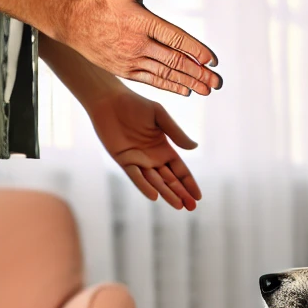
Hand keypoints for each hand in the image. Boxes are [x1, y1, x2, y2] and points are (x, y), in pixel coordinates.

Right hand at [61, 0, 221, 96]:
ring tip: (206, 90)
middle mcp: (139, 44)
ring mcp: (132, 60)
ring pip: (166, 74)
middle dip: (199, 73)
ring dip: (189, 83)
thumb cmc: (102, 2)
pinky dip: (170, 86)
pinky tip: (185, 90)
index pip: (176, 39)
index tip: (212, 60)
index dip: (196, 50)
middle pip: (175, 61)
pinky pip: (153, 80)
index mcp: (143, 23)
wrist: (74, 23)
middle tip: (217, 82)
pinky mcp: (126, 71)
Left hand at [88, 88, 201, 210]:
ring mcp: (138, 161)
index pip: (180, 170)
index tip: (198, 197)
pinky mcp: (124, 160)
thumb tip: (194, 147)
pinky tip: (155, 196)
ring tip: (179, 206)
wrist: (109, 100)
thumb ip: (176, 132)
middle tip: (192, 207)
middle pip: (170, 180)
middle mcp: (152, 158)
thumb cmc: (135, 104)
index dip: (189, 183)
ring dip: (167, 194)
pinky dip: (145, 186)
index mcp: (164, 148)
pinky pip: (136, 176)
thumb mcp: (160, 116)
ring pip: (155, 182)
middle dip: (181, 193)